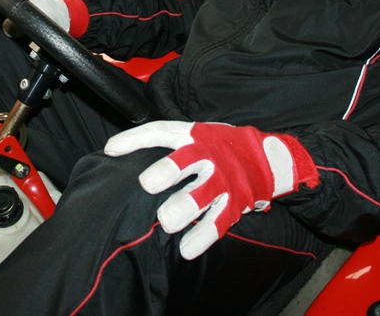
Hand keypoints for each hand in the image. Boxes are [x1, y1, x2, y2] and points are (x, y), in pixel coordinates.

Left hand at [104, 121, 319, 258]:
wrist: (267, 157)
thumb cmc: (219, 146)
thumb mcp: (194, 135)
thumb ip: (163, 145)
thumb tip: (115, 154)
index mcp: (193, 135)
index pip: (161, 132)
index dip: (136, 139)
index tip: (111, 149)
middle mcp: (208, 155)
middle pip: (187, 160)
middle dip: (168, 171)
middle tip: (147, 183)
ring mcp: (223, 181)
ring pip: (204, 195)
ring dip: (185, 208)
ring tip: (167, 221)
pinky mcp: (235, 204)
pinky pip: (219, 222)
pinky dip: (203, 236)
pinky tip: (187, 248)